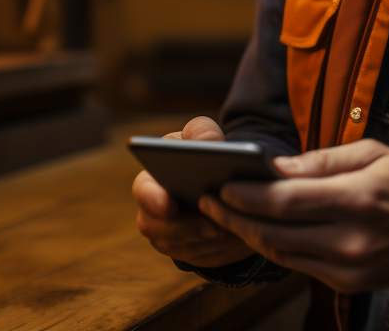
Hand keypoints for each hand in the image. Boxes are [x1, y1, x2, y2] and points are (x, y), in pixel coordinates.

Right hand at [132, 116, 254, 267]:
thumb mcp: (201, 135)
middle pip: (167, 231)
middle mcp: (154, 217)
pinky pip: (210, 258)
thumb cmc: (201, 152)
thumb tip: (209, 143)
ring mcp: (172, 240)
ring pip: (192, 248)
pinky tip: (244, 235)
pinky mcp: (194, 256)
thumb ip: (202, 131)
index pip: (143, 193)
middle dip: (195, 227)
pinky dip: (227, 249)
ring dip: (215, 240)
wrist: (215, 178)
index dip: (153, 200)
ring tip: (239, 227)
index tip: (170, 205)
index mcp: (150, 182)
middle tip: (220, 221)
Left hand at [199, 138, 388, 293]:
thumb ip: (320, 161)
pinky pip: (299, 266)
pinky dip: (276, 248)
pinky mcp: (350, 283)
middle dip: (234, 217)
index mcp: (357, 199)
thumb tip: (273, 167)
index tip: (220, 184)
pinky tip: (259, 232)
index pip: (284, 201)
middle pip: (275, 232)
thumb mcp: (372, 153)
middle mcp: (351, 239)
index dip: (246, 196)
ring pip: (282, 253)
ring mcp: (350, 267)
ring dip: (248, 236)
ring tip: (224, 215)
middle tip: (206, 201)